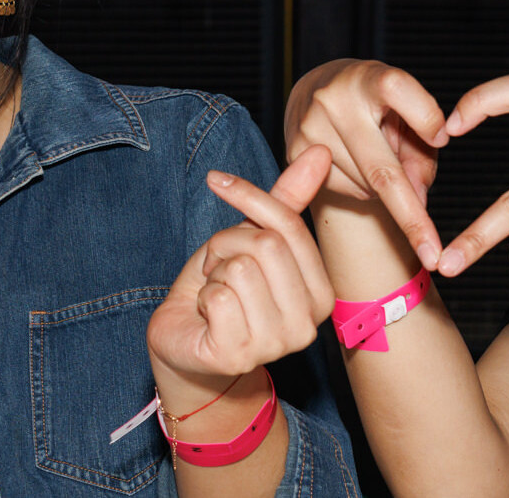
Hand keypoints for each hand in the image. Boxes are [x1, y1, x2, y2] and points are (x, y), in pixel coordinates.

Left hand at [147, 147, 336, 388]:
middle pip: (264, 245)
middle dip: (226, 243)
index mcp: (323, 293)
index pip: (289, 227)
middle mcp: (309, 324)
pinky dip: (203, 298)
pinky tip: (208, 316)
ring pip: (240, 269)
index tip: (216, 180)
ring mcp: (277, 344)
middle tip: (217, 266)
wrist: (185, 344)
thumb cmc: (223, 290)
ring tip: (215, 292)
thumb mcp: (252, 240)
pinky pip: (219, 297)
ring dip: (214, 272)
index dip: (249, 197)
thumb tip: (320, 152)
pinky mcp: (240, 355)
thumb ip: (285, 202)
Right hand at [286, 59, 449, 267]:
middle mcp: (333, 100)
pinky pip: (343, 192)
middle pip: (382, 169)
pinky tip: (358, 165)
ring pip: (365, 187)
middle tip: (436, 256)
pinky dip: (362, 191)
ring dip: (385, 191)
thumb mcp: (405, 111)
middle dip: (412, 218)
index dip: (425, 116)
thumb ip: (421, 151)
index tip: (442, 138)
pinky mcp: (293, 155)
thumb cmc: (377, 103)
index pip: (398, 89)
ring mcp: (309, 129)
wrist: (318, 91)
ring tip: (380, 158)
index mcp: (366, 78)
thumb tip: (419, 202)